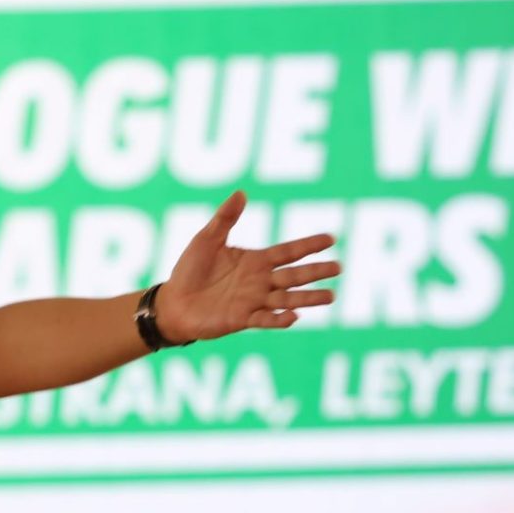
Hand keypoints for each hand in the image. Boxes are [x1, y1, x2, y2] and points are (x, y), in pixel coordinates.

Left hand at [154, 190, 340, 342]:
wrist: (174, 302)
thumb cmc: (189, 270)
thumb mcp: (206, 239)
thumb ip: (225, 218)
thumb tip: (241, 192)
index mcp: (256, 261)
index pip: (289, 252)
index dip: (309, 245)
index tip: (331, 238)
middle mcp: (260, 281)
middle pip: (294, 275)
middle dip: (316, 271)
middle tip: (339, 267)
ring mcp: (253, 301)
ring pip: (287, 299)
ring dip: (308, 298)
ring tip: (331, 296)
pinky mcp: (242, 319)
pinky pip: (265, 319)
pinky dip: (279, 319)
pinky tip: (294, 316)